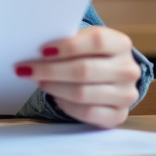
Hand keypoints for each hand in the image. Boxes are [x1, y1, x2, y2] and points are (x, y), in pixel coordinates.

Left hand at [15, 26, 140, 127]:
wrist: (111, 76)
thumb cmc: (90, 54)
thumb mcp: (85, 40)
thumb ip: (68, 41)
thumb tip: (36, 48)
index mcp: (121, 44)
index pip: (97, 41)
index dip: (68, 45)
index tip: (42, 50)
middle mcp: (128, 69)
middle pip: (84, 70)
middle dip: (50, 70)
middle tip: (27, 69)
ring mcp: (126, 95)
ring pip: (83, 93)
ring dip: (54, 87)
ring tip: (38, 81)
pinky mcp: (119, 115)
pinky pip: (87, 113)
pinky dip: (67, 105)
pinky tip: (56, 97)